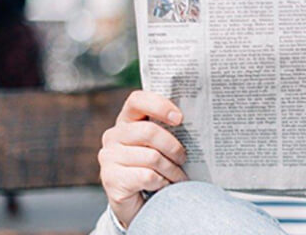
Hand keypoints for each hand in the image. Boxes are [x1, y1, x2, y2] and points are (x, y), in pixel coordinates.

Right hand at [99, 91, 188, 227]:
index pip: (137, 100)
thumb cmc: (155, 169)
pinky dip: (162, 182)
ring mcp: (109, 157)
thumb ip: (168, 131)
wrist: (138, 204)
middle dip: (173, 147)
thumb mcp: (161, 146)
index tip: (179, 118)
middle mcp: (113, 136)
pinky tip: (164, 187)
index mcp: (126, 121)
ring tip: (178, 177)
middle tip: (183, 158)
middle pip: (149, 131)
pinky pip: (147, 176)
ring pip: (152, 157)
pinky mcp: (111, 179)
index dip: (159, 105)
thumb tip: (197, 120)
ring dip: (172, 169)